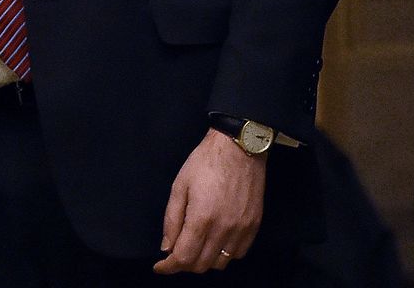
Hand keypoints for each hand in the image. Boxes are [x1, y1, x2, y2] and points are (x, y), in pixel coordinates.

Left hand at [154, 128, 265, 274]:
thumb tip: (166, 247)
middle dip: (184, 263)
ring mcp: (241, 229)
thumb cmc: (205, 162)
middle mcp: (223, 229)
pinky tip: (216, 241)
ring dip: (204, 260)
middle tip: (176, 252)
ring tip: (196, 246)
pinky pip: (238, 253)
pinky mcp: (254, 225)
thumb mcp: (179, 186)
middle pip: (201, 265)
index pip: (183, 258)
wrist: (239, 146)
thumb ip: (172, 220)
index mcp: (202, 218)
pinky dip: (224, 254)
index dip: (169, 266)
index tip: (160, 266)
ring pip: (220, 263)